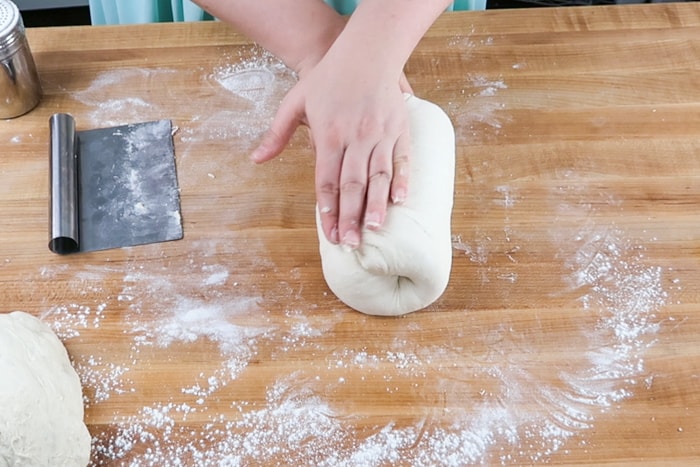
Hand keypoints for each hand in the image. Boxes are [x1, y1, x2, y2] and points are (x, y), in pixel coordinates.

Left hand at [251, 58, 411, 249]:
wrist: (366, 50)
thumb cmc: (328, 77)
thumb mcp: (295, 102)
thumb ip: (276, 134)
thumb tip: (255, 160)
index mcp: (329, 135)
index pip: (327, 181)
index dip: (328, 210)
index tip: (329, 233)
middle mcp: (356, 138)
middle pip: (352, 185)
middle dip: (351, 217)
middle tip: (351, 243)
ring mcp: (380, 134)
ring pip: (379, 176)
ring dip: (377, 205)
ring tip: (375, 230)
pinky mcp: (400, 129)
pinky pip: (403, 159)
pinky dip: (403, 181)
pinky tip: (401, 201)